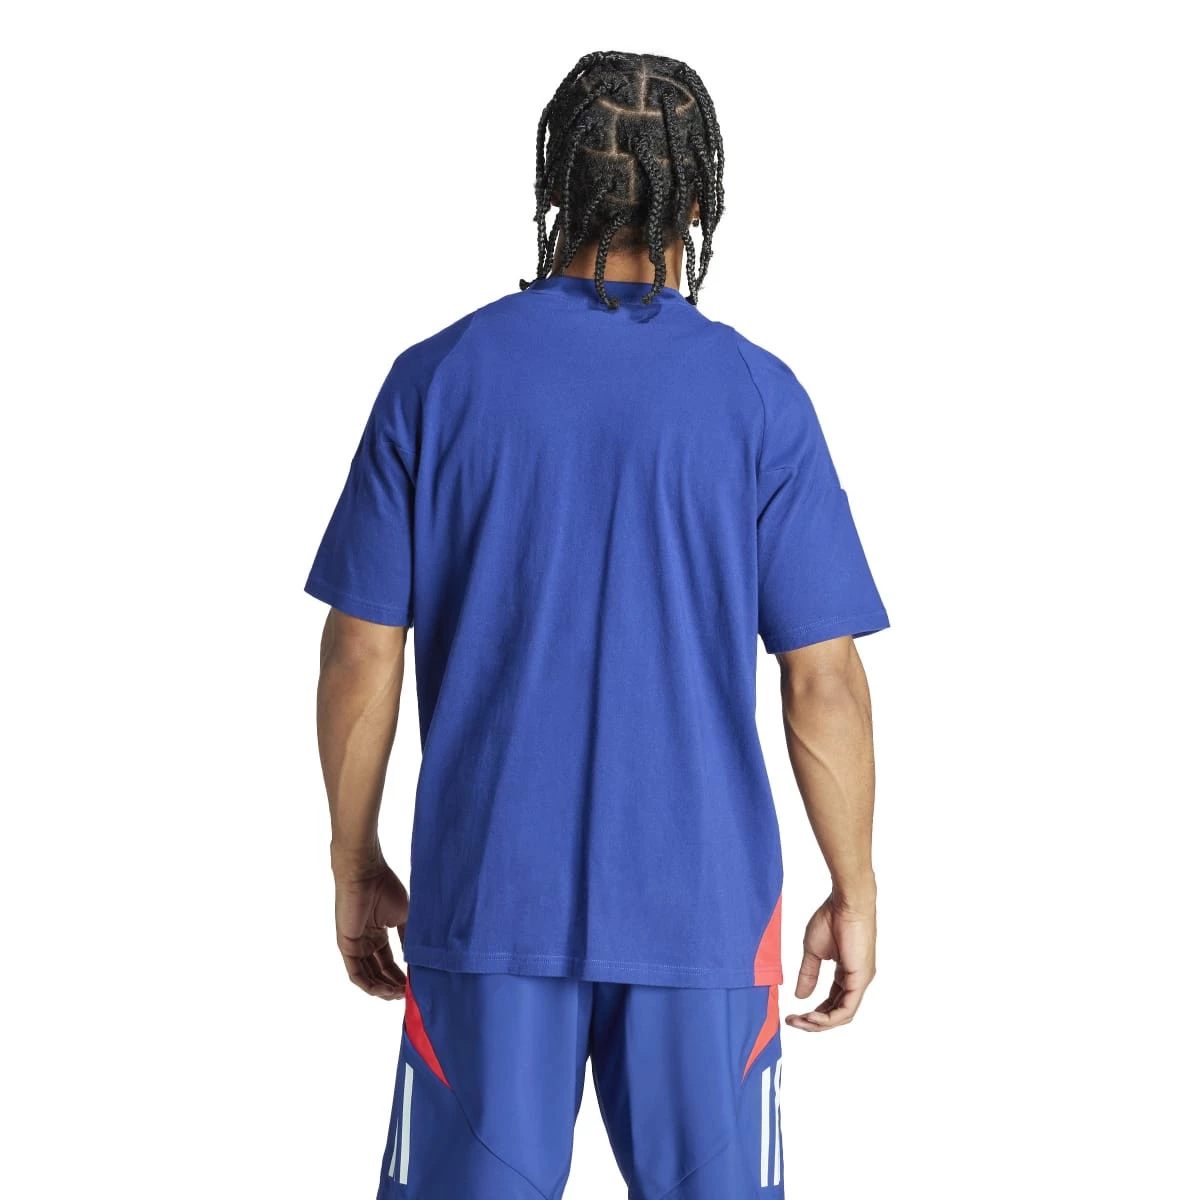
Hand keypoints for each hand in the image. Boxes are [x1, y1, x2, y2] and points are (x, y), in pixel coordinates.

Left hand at [333, 858, 408, 999]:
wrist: (366, 874)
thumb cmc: (384, 888)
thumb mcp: (403, 917)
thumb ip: (408, 938)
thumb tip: (417, 959)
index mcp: (377, 934)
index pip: (388, 962)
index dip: (400, 975)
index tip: (414, 984)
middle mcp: (365, 943)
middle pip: (379, 972)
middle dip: (393, 985)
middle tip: (409, 993)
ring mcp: (355, 946)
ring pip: (368, 977)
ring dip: (384, 989)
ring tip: (400, 994)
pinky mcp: (347, 947)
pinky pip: (357, 974)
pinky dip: (371, 985)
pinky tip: (386, 990)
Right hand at [786, 893, 875, 1030]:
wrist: (845, 903)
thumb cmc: (831, 918)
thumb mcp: (813, 951)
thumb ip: (808, 974)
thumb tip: (800, 996)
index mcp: (847, 973)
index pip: (833, 1003)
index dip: (814, 1012)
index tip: (793, 1014)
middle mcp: (856, 981)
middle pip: (837, 1013)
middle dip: (814, 1022)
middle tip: (792, 1022)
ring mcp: (860, 981)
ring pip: (842, 1015)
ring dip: (819, 1023)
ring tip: (799, 1021)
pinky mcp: (861, 979)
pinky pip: (846, 1009)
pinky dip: (829, 1017)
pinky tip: (812, 1016)